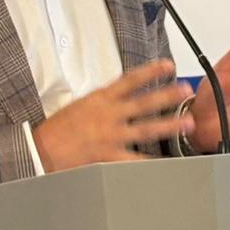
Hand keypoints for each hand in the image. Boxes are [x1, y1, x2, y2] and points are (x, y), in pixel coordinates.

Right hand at [32, 60, 193, 171]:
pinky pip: (135, 160)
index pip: (130, 80)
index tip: (167, 66)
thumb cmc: (57, 129)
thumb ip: (103, 102)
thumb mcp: (80, 105)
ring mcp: (111, 136)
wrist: (41, 150)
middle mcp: (109, 115)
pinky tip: (166, 163)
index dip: (151, 71)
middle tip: (185, 90)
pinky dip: (151, 162)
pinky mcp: (108, 156)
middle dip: (167, 95)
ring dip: (169, 125)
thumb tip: (120, 97)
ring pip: (146, 129)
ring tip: (187, 123)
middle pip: (144, 102)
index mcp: (100, 99)